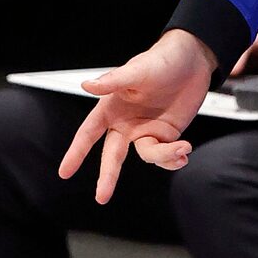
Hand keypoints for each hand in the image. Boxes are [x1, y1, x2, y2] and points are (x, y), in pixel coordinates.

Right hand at [58, 29, 213, 203]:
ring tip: (182, 148)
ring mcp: (146, 130)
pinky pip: (165, 156)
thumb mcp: (137, 70)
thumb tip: (87, 86)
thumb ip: (113, 81)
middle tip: (101, 197)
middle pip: (112, 155)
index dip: (76, 152)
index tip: (65, 172)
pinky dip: (174, 159)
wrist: (193, 60)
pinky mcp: (167, 134)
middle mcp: (126, 122)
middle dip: (107, 176)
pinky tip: (185, 150)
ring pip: (147, 156)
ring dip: (163, 157)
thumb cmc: (161, 61)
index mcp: (112, 107)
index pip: (88, 133)